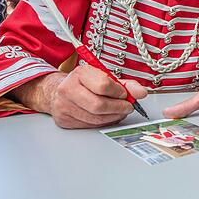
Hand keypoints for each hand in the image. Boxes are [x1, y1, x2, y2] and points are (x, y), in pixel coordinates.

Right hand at [24, 65, 147, 128]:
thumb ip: (124, 84)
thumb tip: (141, 92)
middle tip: (127, 107)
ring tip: (119, 112)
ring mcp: (64, 106)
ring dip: (113, 117)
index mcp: (80, 73)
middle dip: (118, 108)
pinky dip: (102, 122)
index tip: (125, 94)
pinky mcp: (64, 120)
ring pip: (95, 118)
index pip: (103, 85)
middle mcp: (68, 89)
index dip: (119, 92)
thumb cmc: (84, 83)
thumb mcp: (104, 76)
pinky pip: (89, 125)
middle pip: (99, 105)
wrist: (57, 91)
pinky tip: (107, 116)